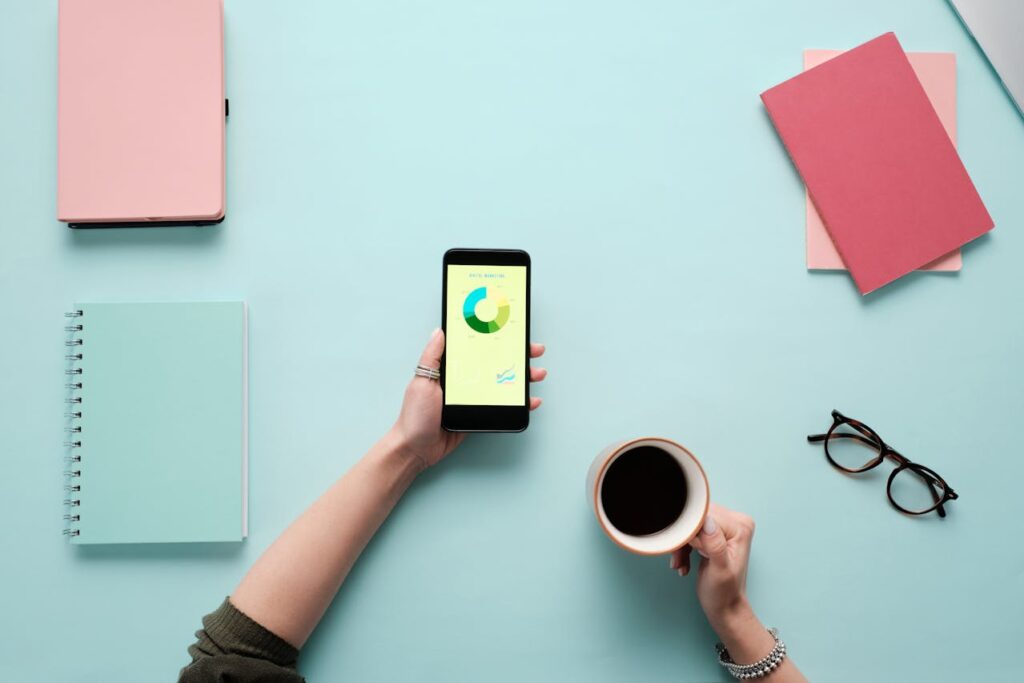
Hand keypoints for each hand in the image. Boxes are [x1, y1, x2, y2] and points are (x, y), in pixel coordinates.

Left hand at [390, 328, 546, 468]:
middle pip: (495, 363)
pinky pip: (502, 405)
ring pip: (503, 383)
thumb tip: (439, 331)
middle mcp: (464, 380)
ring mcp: (473, 397)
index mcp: (451, 369)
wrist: (416, 449)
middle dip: (517, 356)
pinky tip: (531, 401)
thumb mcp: (422, 382)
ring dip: (523, 378)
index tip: (513, 332)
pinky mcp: (479, 414)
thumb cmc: (414, 416)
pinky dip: (519, 403)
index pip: (477, 348)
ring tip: (537, 375)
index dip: (496, 340)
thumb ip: (431, 357)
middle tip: (534, 351)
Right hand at [670, 503, 755, 633]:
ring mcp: (725, 527)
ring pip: (691, 525)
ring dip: (681, 544)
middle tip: (680, 558)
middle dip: (684, 538)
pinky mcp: (714, 533)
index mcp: (740, 527)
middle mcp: (736, 522)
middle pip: (697, 517)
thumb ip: (715, 545)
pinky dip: (684, 547)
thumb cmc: (724, 593)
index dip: (690, 531)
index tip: (683, 548)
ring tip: (681, 563)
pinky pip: (691, 532)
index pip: (705, 515)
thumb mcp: (720, 570)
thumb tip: (706, 521)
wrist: (725, 608)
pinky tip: (683, 562)